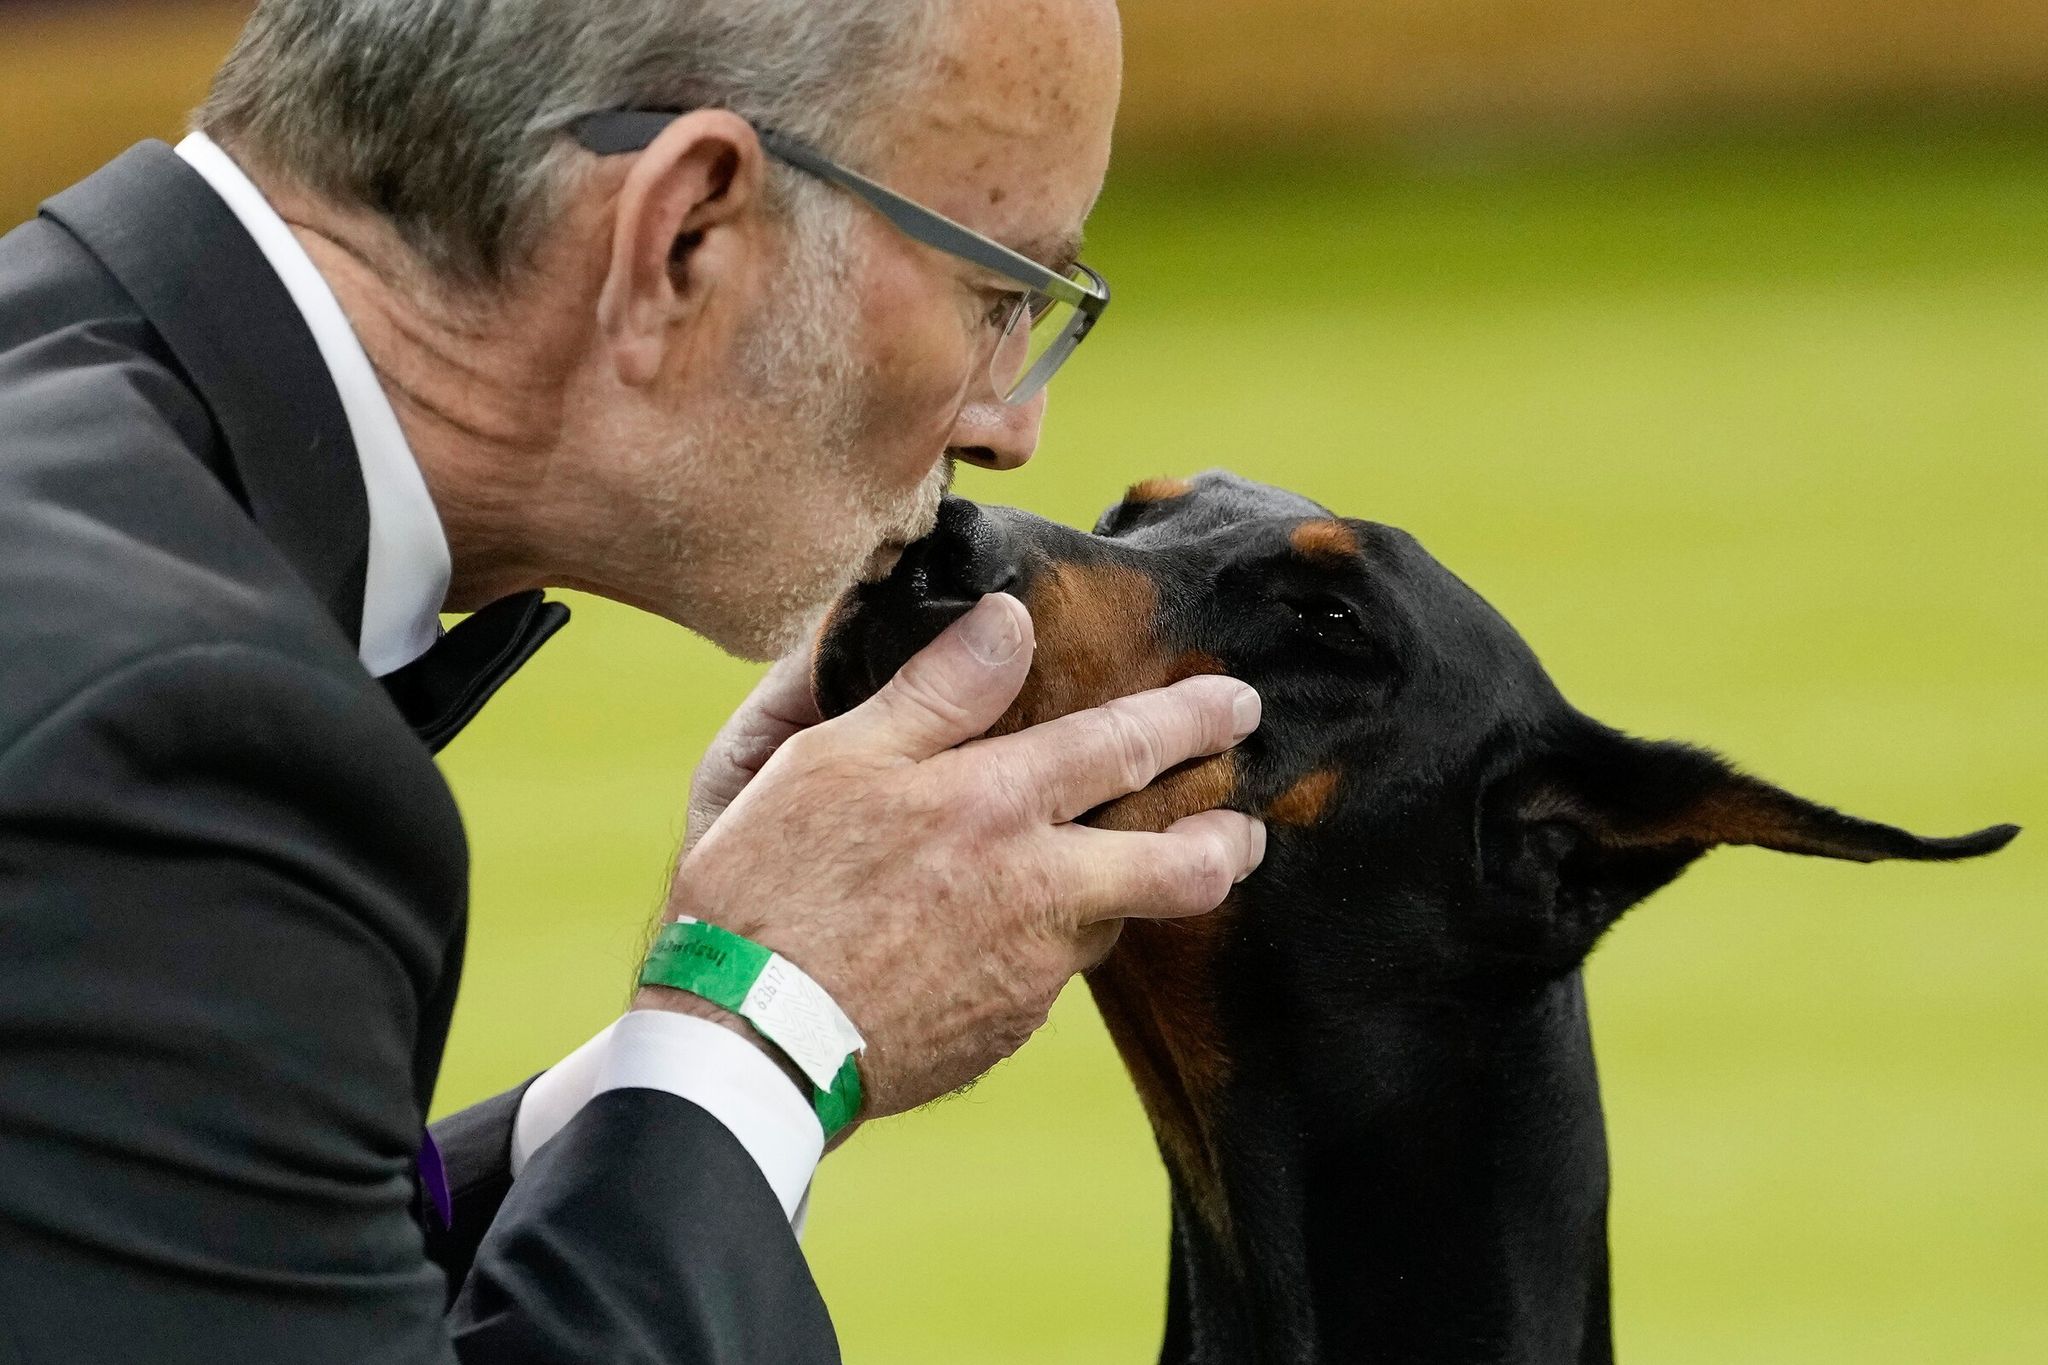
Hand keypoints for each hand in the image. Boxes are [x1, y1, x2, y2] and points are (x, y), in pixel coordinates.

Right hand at [637, 593, 1265, 1119]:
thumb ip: (933, 690)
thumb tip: (1008, 620)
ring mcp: (1030, 971)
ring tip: (1137, 873)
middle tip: (1249, 821)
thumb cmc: (768, 888)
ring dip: (1136, 894)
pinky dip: (1051, 945)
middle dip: (1229, 834)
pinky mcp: (1005, 1030)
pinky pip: (1051, 974)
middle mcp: (1038, 890)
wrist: (748, 1044)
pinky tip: (1010, 937)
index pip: (1123, 744)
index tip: (1236, 703)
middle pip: (1181, 863)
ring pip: (1114, 920)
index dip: (1191, 718)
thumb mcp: (828, 759)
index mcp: (994, 804)